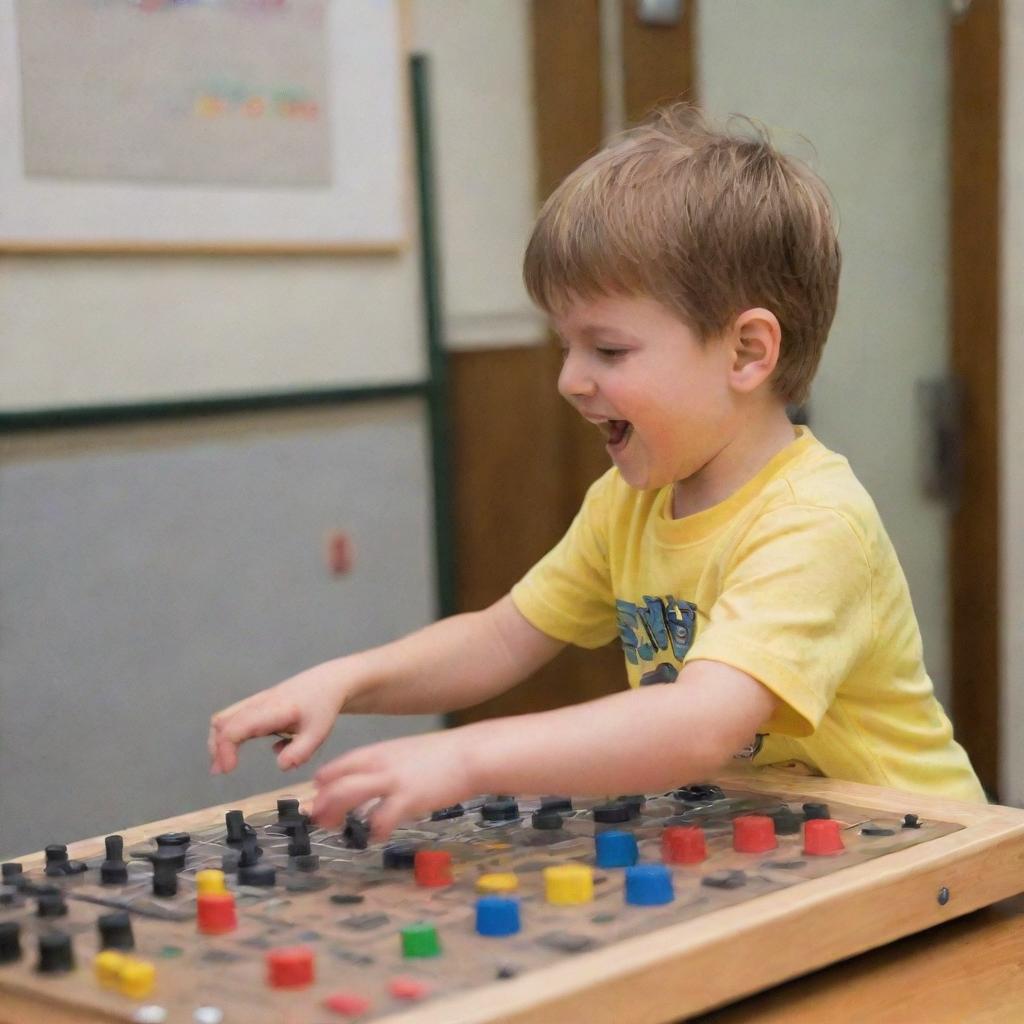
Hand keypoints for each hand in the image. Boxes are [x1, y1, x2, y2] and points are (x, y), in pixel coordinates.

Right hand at [208, 659, 350, 774]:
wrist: (330, 682)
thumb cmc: (323, 706)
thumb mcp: (318, 733)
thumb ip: (300, 752)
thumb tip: (280, 766)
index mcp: (271, 710)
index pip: (235, 728)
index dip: (225, 750)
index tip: (229, 769)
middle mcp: (259, 704)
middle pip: (222, 721)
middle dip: (216, 747)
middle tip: (221, 769)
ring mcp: (257, 702)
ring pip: (226, 717)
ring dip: (220, 740)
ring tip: (224, 763)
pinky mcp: (259, 704)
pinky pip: (236, 717)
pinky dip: (231, 734)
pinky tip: (238, 752)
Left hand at [311, 728, 477, 840]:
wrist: (470, 754)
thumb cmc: (441, 755)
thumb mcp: (405, 751)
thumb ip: (384, 763)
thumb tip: (367, 779)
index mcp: (377, 752)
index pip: (337, 766)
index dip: (324, 783)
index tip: (319, 796)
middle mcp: (379, 764)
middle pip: (335, 782)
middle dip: (322, 804)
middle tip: (320, 819)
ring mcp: (392, 782)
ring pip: (348, 796)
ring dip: (336, 815)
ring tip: (338, 829)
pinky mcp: (408, 800)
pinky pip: (380, 819)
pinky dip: (374, 831)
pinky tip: (377, 836)